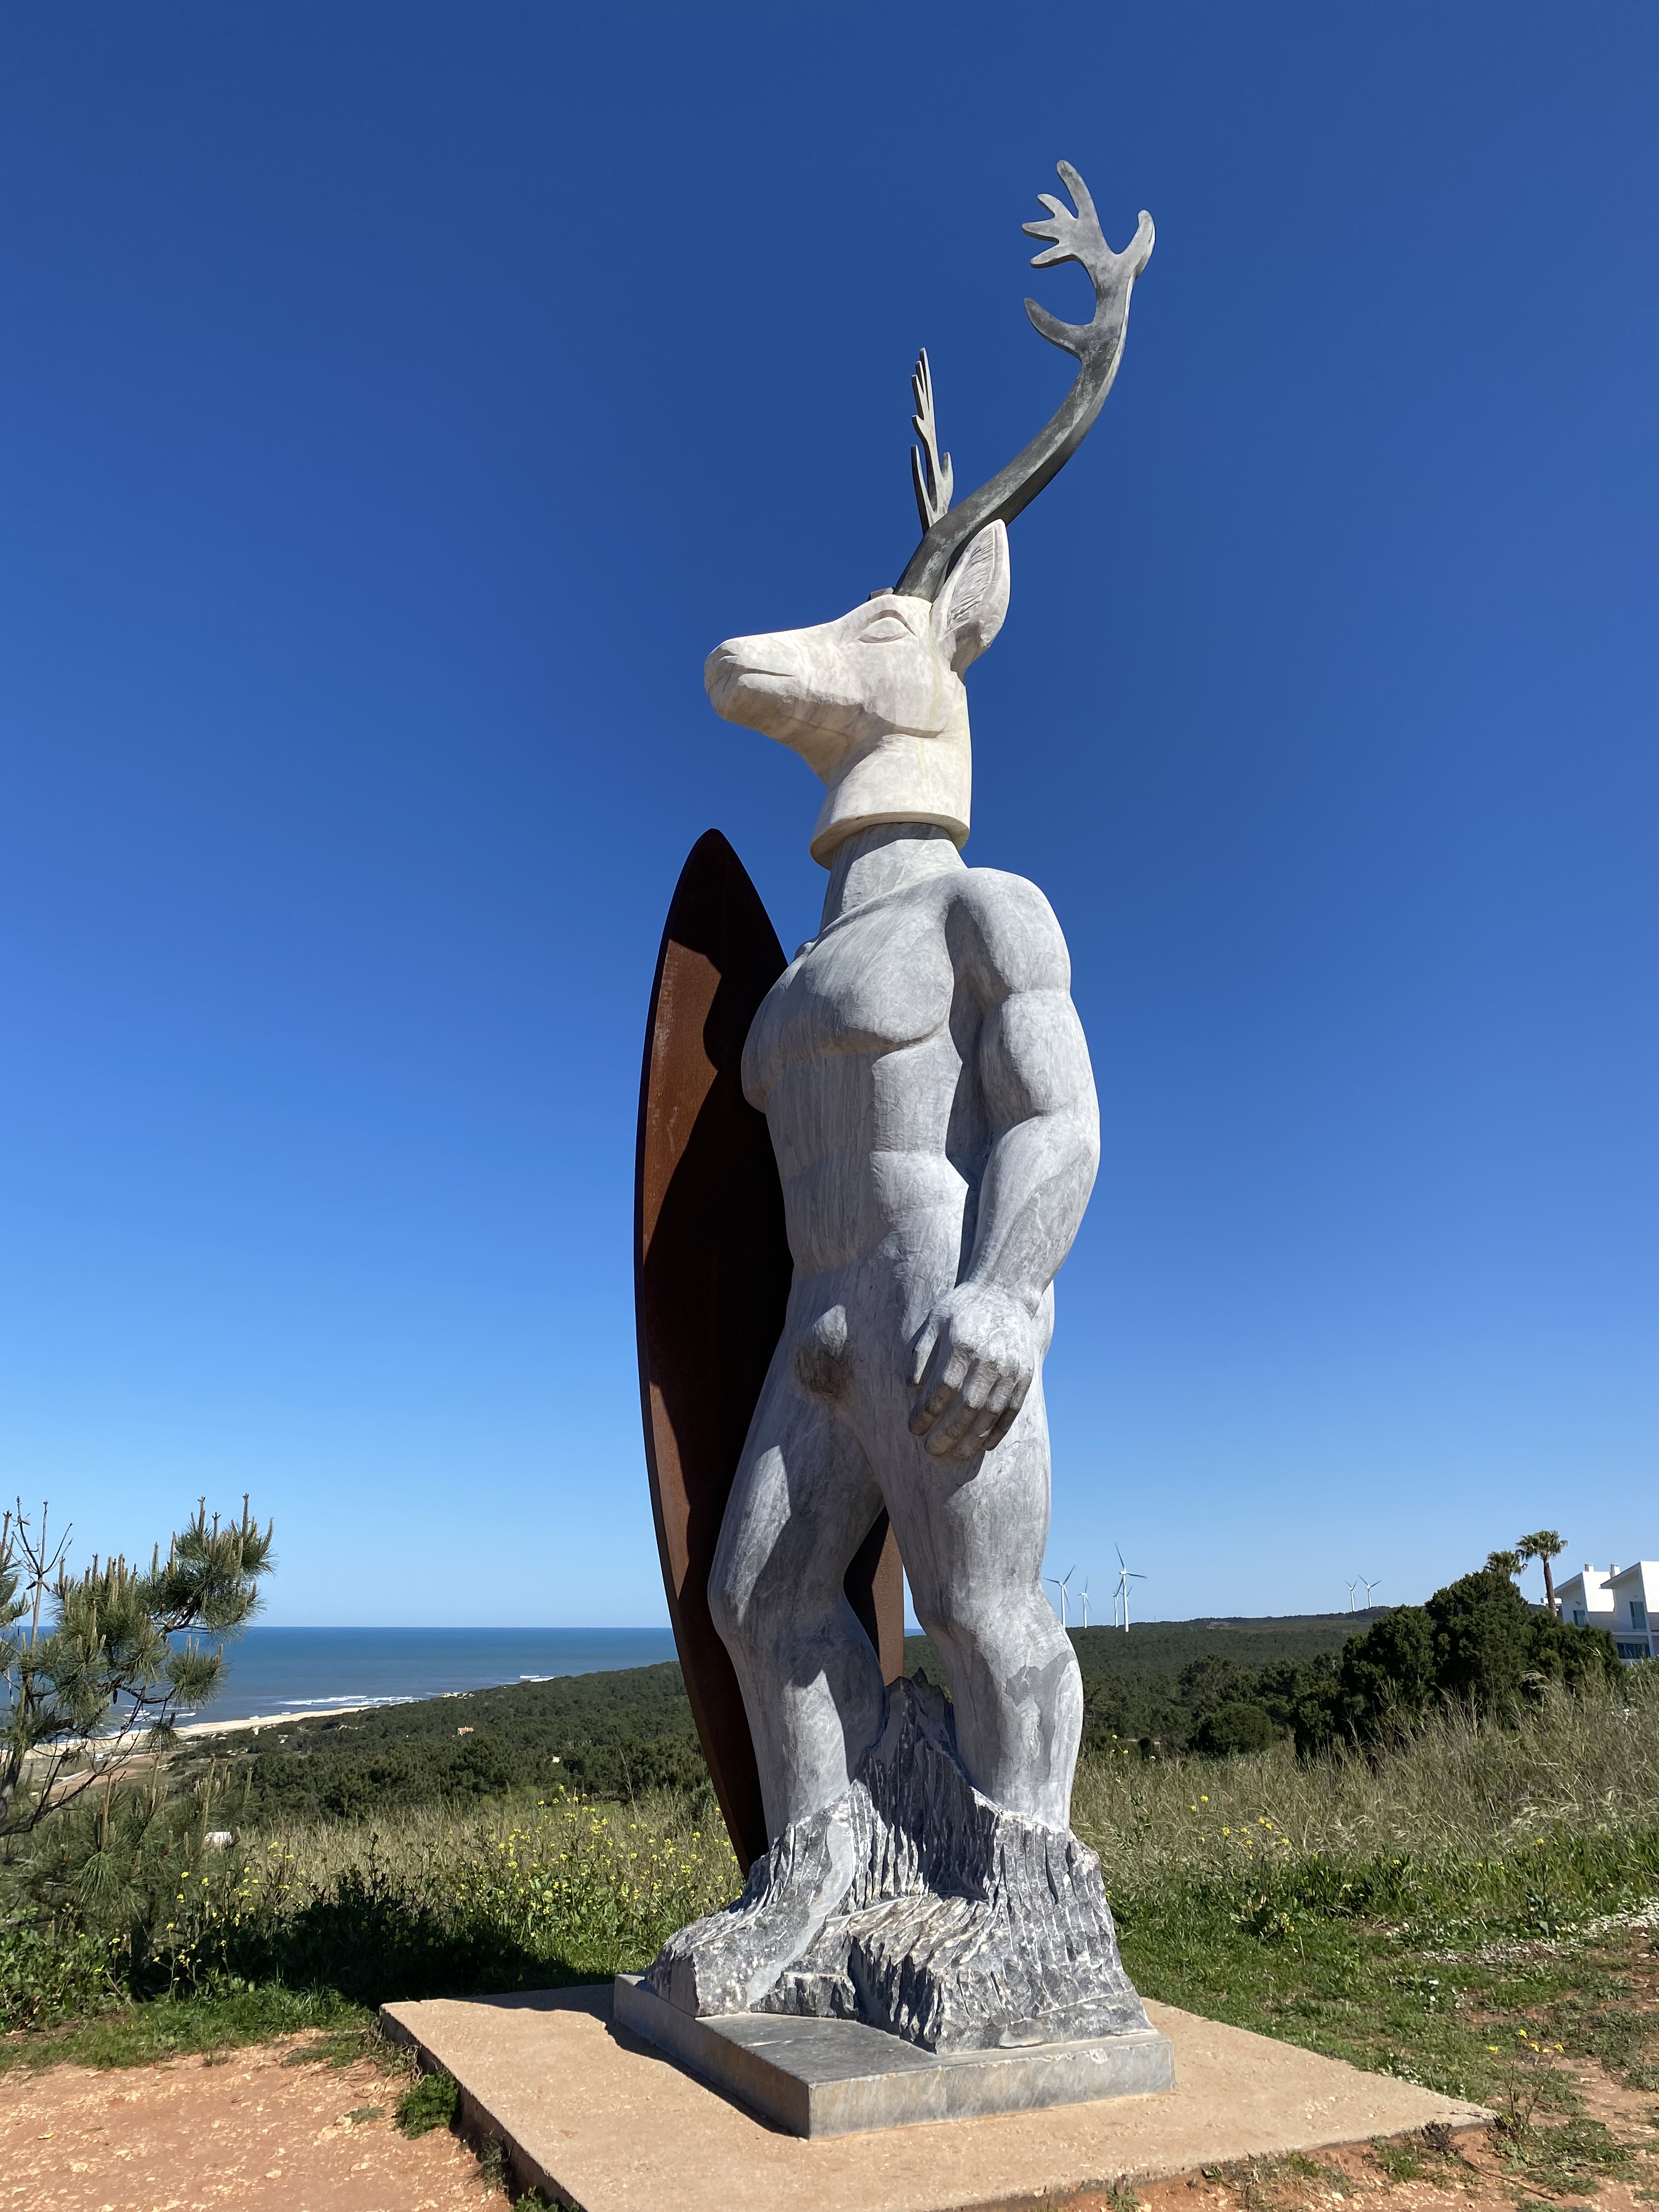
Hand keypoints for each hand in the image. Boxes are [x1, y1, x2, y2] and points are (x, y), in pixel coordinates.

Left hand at [906, 1284, 1037, 1459]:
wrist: (1006, 1292)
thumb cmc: (962, 1308)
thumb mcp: (934, 1320)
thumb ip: (919, 1353)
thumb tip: (910, 1388)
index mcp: (963, 1344)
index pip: (942, 1388)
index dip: (926, 1412)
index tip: (913, 1428)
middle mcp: (990, 1358)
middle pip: (967, 1406)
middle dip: (947, 1433)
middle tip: (931, 1450)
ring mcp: (1012, 1368)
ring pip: (991, 1413)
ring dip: (971, 1439)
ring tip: (955, 1456)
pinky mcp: (1026, 1375)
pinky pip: (1012, 1410)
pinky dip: (999, 1431)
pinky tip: (983, 1446)